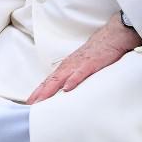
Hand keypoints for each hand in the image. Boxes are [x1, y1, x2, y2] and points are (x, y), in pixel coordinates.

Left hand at [27, 17, 141, 103]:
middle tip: (30, 104)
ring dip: (50, 89)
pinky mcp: (91, 63)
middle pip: (51, 81)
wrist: (111, 36)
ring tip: (41, 100)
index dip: (39, 92)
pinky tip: (67, 88)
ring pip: (61, 78)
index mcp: (66, 67)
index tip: (29, 102)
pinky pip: (81, 73)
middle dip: (39, 93)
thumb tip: (67, 90)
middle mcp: (69, 65)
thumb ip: (73, 76)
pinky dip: (73, 80)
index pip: (49, 81)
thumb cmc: (96, 53)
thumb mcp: (81, 65)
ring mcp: (79, 64)